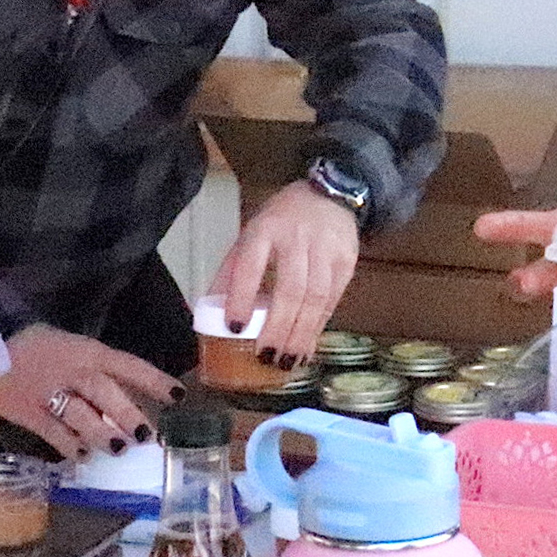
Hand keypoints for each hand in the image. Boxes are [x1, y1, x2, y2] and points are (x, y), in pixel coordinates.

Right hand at [0, 324, 183, 460]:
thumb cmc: (42, 348)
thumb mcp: (76, 349)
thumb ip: (102, 373)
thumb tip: (134, 403)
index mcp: (89, 352)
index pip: (128, 364)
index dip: (154, 380)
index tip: (179, 397)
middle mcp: (72, 371)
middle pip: (103, 391)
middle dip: (126, 413)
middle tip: (146, 435)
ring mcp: (49, 391)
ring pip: (79, 414)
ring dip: (101, 433)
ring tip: (118, 449)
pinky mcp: (28, 411)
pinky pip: (52, 432)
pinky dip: (69, 445)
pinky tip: (83, 456)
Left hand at [209, 181, 360, 367]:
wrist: (330, 195)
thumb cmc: (281, 221)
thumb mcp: (250, 234)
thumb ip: (232, 271)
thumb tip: (210, 313)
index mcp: (265, 229)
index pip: (251, 265)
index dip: (241, 297)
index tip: (234, 328)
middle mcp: (297, 237)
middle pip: (291, 288)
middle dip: (279, 328)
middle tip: (266, 357)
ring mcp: (326, 249)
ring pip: (316, 298)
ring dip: (301, 334)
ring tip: (287, 361)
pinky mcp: (347, 261)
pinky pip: (333, 300)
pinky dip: (319, 326)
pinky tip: (307, 346)